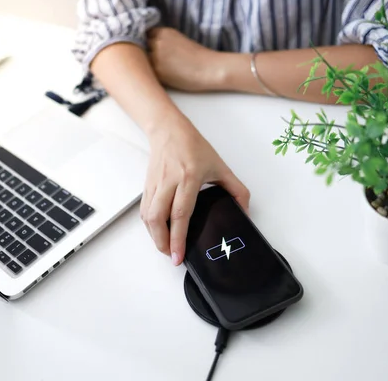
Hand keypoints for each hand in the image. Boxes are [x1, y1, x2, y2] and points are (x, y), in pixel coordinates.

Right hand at [140, 116, 249, 265]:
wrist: (168, 130)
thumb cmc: (192, 146)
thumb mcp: (221, 166)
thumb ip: (237, 190)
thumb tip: (244, 211)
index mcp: (188, 178)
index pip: (180, 214)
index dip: (178, 238)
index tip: (179, 255)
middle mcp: (169, 182)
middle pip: (158, 219)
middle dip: (163, 243)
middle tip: (172, 256)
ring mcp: (156, 184)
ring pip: (148, 216)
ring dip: (155, 236)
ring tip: (165, 247)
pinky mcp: (147, 185)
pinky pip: (144, 210)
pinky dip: (150, 225)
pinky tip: (158, 232)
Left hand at [147, 27, 222, 91]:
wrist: (209, 68)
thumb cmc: (197, 57)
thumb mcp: (178, 41)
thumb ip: (162, 42)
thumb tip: (148, 49)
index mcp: (163, 32)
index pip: (143, 35)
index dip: (143, 43)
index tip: (144, 50)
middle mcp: (157, 41)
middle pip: (138, 47)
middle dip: (141, 54)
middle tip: (144, 62)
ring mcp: (155, 56)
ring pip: (141, 61)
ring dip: (143, 65)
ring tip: (152, 72)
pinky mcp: (157, 71)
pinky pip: (146, 73)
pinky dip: (148, 75)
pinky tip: (157, 78)